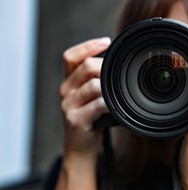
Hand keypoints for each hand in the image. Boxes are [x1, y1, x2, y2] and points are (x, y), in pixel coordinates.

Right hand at [60, 37, 110, 162]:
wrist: (80, 147)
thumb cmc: (90, 120)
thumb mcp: (90, 98)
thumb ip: (98, 82)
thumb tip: (118, 66)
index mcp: (69, 82)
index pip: (71, 56)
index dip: (88, 46)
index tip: (106, 41)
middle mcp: (66, 91)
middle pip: (85, 67)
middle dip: (105, 66)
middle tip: (119, 71)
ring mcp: (69, 105)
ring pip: (93, 85)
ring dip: (109, 86)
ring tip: (119, 90)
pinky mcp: (76, 119)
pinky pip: (97, 105)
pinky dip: (110, 103)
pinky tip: (116, 105)